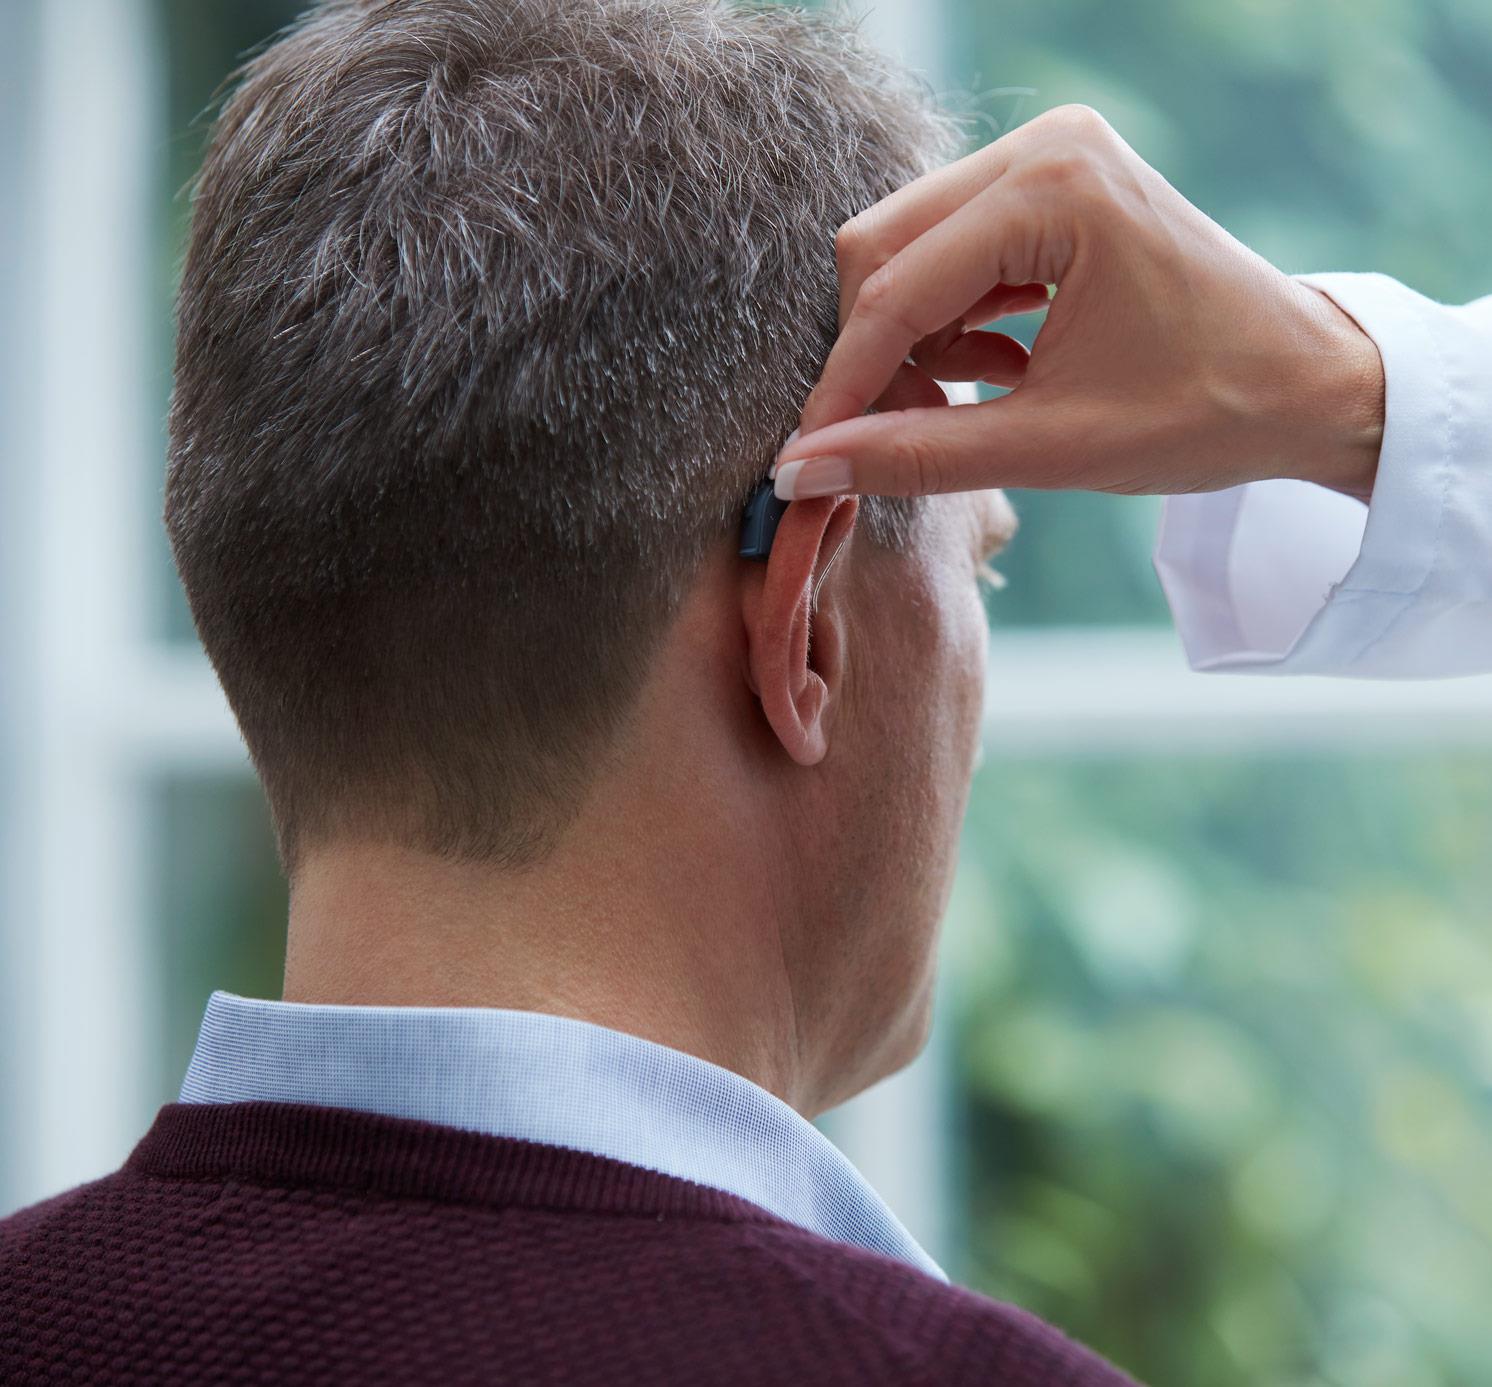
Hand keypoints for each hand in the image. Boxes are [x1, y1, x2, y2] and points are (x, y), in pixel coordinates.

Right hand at [773, 105, 1384, 503]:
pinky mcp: (1056, 182)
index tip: (804, 456)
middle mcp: (1047, 146)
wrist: (1308, 383)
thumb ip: (914, 454)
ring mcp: (1052, 156)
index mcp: (1055, 190)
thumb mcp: (1049, 445)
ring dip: (912, 338)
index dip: (843, 381)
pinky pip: (956, 247)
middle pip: (884, 247)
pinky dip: (952, 318)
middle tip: (885, 434)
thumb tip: (801, 470)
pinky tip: (993, 370)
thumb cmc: (1206, 411)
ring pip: (912, 248)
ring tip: (960, 405)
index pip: (897, 287)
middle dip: (872, 352)